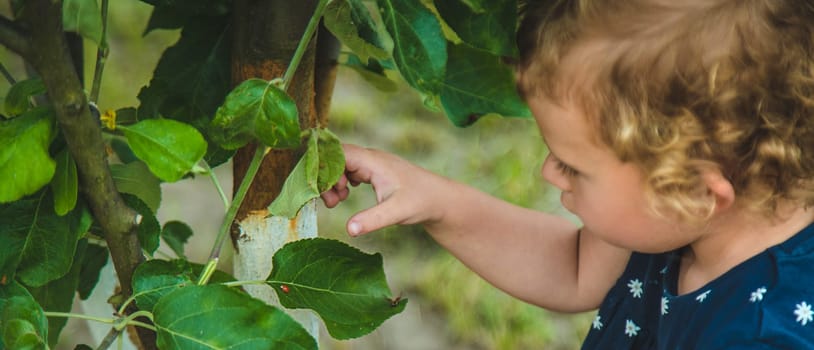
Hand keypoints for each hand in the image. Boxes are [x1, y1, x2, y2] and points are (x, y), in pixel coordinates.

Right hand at [321, 144, 447, 235]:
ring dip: (332, 181)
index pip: (338, 153)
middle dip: (326, 178)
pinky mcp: (373, 172)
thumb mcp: (396, 212)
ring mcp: (372, 164)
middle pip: (336, 159)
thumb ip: (372, 220)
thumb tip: (349, 229)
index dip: (325, 168)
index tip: (324, 190)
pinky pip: (348, 171)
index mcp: (373, 161)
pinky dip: (341, 182)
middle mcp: (370, 159)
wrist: (440, 200)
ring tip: (337, 202)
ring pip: (341, 165)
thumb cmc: (421, 202)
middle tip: (330, 202)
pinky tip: (344, 197)